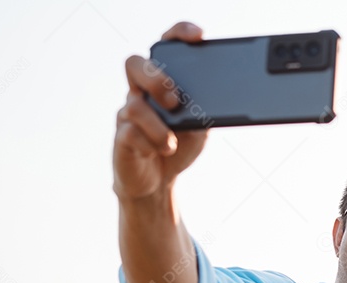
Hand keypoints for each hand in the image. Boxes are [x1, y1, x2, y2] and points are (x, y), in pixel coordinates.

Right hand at [113, 22, 208, 200]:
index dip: (178, 35)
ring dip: (158, 127)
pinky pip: (131, 133)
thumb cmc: (178, 146)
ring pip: (134, 105)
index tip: (198, 37)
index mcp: (162, 82)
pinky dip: (151, 143)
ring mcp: (128, 113)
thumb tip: (224, 102)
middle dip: (155, 79)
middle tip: (175, 101)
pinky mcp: (122, 137)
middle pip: (135, 64)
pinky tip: (162, 151)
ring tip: (171, 143)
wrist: (159, 181)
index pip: (164, 47)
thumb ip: (205, 111)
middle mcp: (141, 92)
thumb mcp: (200, 127)